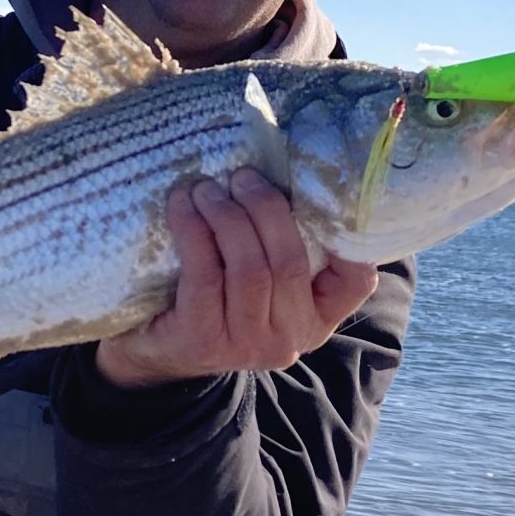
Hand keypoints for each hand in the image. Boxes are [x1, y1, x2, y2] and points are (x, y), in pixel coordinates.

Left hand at [94, 168, 381, 389]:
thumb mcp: (262, 277)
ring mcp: (248, 345)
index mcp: (316, 317)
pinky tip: (181, 205)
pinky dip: (192, 230)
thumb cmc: (216, 293)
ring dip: (226, 216)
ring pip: (250, 269)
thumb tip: (286, 169)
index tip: (319, 192)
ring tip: (206, 188)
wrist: (157, 346)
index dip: (350, 238)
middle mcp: (291, 337)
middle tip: (241, 176)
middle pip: (290, 261)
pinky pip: (204, 275)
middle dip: (265, 208)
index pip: (356, 282)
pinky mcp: (204, 341)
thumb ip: (281, 240)